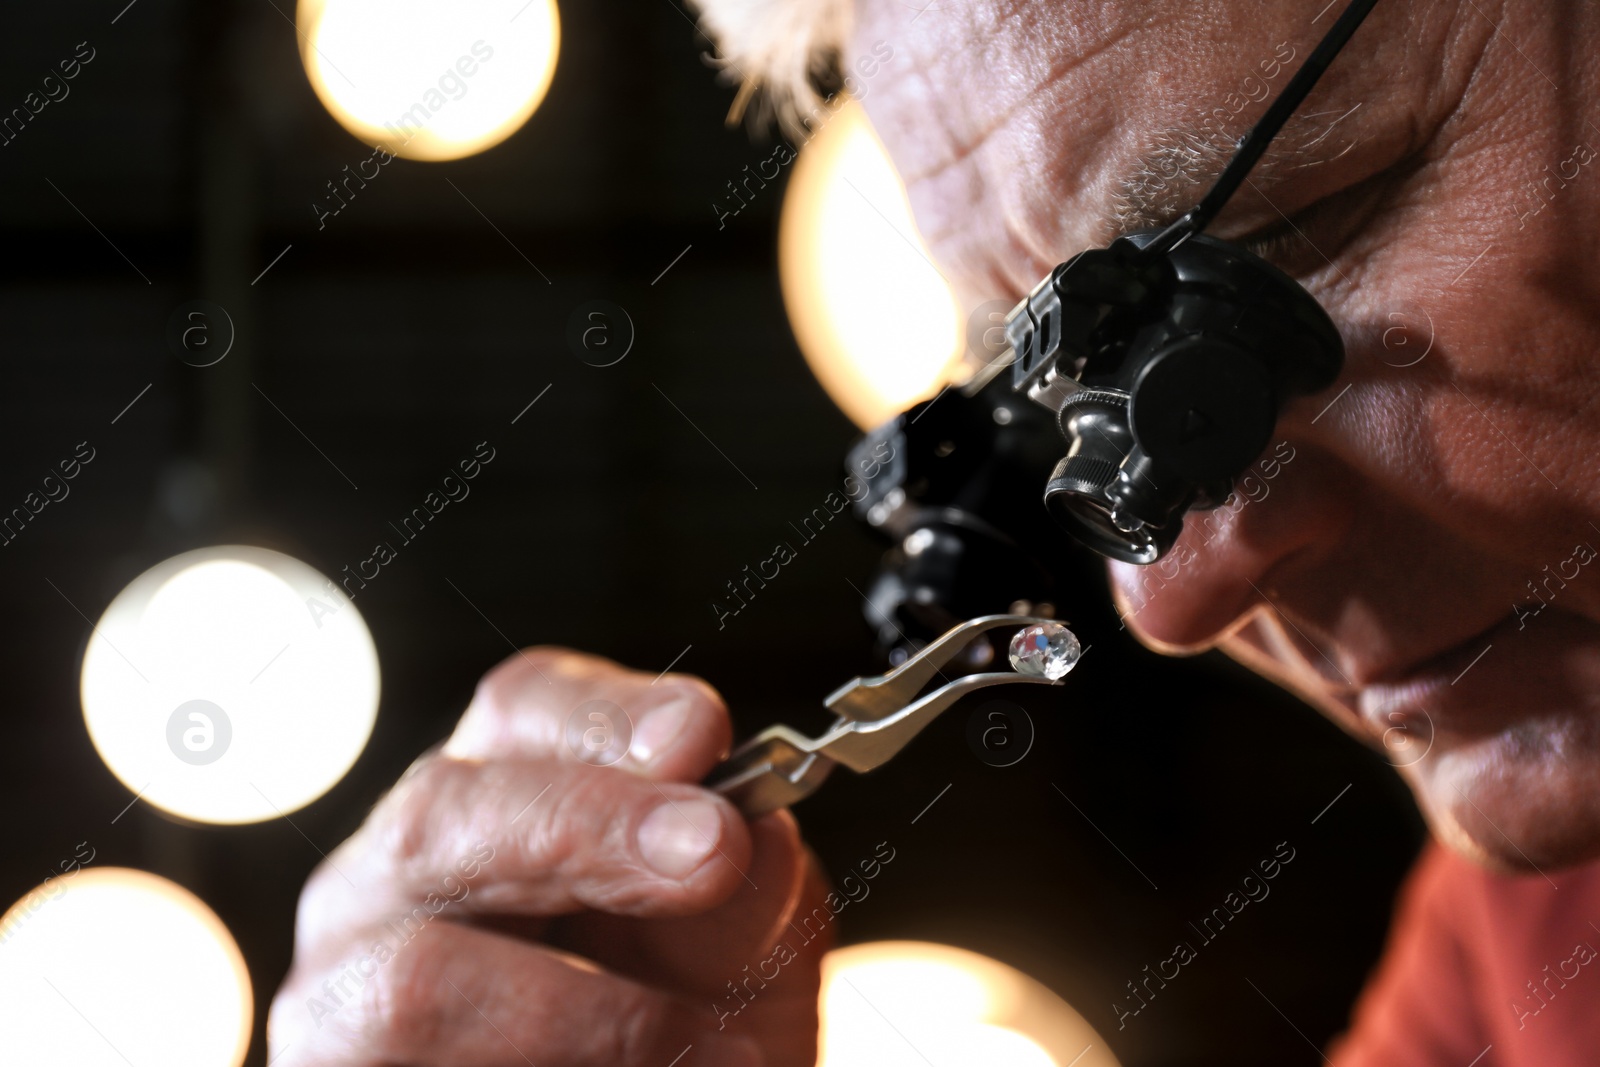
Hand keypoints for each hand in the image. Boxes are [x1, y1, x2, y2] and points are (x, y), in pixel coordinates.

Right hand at [268, 647, 828, 1066]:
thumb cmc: (681, 1017)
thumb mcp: (735, 949)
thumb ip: (742, 894)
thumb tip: (749, 831)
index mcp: (494, 790)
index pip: (526, 709)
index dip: (610, 716)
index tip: (700, 734)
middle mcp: (395, 872)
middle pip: (445, 813)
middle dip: (588, 830)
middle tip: (714, 854)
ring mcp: (343, 985)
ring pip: (418, 981)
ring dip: (591, 1017)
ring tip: (718, 1048)